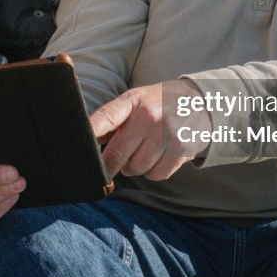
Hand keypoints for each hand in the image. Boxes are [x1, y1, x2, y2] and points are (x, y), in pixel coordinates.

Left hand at [90, 80, 209, 180]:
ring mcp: (166, 134)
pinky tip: (158, 156)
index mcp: (132, 101)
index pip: (105, 119)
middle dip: (110, 164)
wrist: (201, 101)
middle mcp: (149, 117)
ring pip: (136, 168)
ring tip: (143, 151)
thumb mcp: (135, 100)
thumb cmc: (159, 103)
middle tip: (111, 163)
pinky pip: (156, 175)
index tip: (76, 146)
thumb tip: (86, 142)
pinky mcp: (181, 150)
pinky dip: (153, 171)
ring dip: (134, 167)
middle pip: (116, 154)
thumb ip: (112, 120)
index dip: (89, 134)